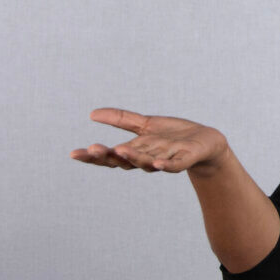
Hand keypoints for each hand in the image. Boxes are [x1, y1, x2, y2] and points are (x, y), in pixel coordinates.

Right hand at [69, 108, 228, 172]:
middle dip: (107, 156)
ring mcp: (164, 160)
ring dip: (133, 158)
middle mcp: (146, 159)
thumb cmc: (173, 135)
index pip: (109, 156)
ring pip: (146, 162)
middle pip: (123, 161)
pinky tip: (157, 163)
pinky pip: (173, 165)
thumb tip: (91, 114)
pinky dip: (165, 165)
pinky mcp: (184, 160)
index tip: (74, 153)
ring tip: (120, 150)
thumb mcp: (145, 124)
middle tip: (93, 148)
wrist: (205, 141)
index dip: (92, 156)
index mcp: (135, 151)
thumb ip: (121, 120)